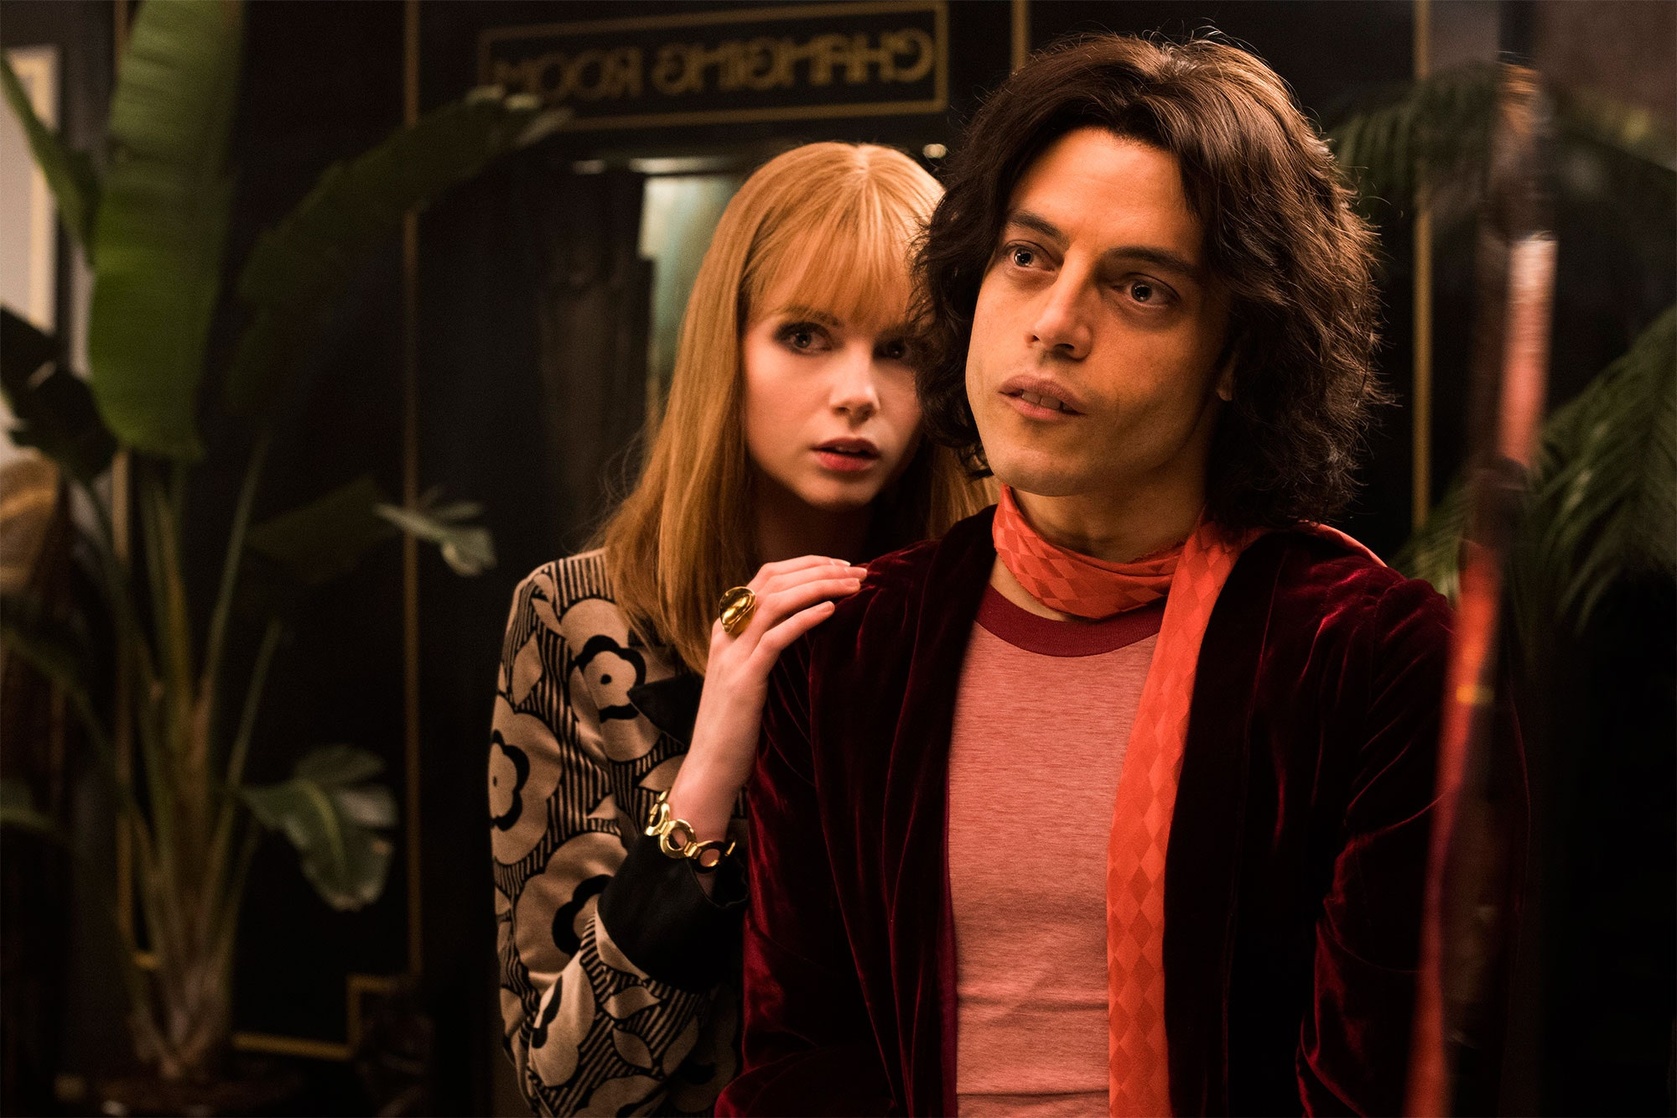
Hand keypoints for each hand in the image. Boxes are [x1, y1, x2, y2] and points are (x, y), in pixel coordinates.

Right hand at [666, 556, 865, 844]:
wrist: (710, 766)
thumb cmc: (736, 726)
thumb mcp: (750, 676)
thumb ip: (768, 647)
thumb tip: (811, 624)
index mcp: (726, 628)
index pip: (766, 576)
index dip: (806, 564)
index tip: (842, 565)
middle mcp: (725, 633)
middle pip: (772, 580)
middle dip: (819, 569)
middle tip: (858, 571)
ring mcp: (731, 654)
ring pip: (775, 601)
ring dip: (819, 587)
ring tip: (853, 586)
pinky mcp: (743, 678)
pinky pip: (776, 637)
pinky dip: (805, 618)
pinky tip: (831, 611)